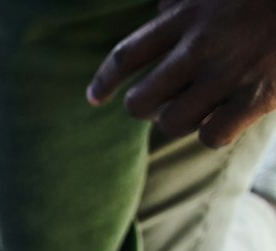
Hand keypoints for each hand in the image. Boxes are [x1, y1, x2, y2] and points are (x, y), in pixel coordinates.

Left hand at [88, 0, 275, 147]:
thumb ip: (183, 0)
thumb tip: (159, 10)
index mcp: (185, 17)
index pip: (125, 56)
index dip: (104, 82)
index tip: (94, 98)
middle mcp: (199, 48)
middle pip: (140, 100)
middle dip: (141, 107)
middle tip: (154, 104)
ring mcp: (227, 75)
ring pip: (170, 123)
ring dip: (174, 122)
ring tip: (190, 111)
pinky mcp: (257, 97)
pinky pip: (211, 136)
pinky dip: (209, 134)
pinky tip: (221, 121)